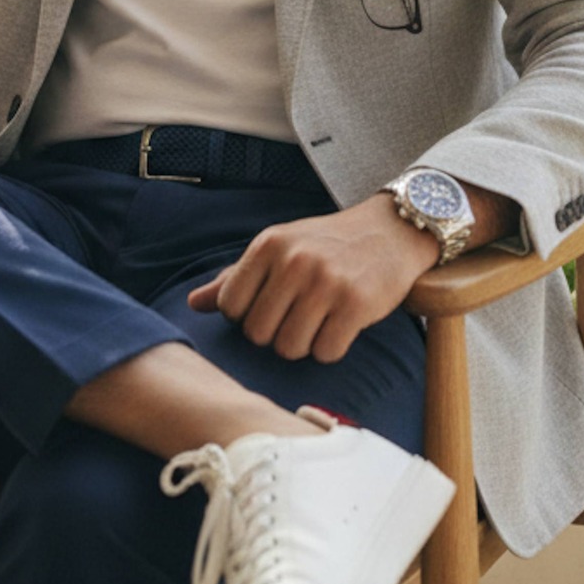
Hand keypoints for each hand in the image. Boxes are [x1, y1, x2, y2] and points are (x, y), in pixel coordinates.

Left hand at [187, 195, 440, 363]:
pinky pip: (326, 352)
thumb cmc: (325, 245)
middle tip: (296, 317)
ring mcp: (326, 282)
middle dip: (275, 334)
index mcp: (269, 244)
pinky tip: (340, 326)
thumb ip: (236, 278)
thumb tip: (192, 304)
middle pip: (258, 334)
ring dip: (303, 345)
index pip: (230, 306)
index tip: (269, 307)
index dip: (246, 317)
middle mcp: (294, 260)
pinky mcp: (356, 304)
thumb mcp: (279, 248)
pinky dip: (331, 348)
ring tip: (318, 321)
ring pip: (290, 348)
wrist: (390, 230)